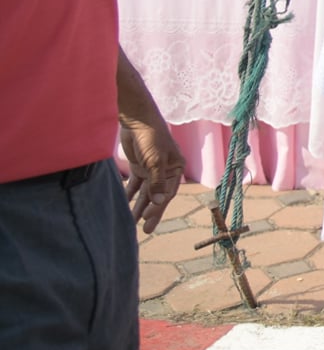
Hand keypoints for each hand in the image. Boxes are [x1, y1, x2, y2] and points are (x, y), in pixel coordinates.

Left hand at [119, 115, 186, 233]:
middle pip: (157, 195)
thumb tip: (159, 203)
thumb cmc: (151, 137)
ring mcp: (151, 168)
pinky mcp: (139, 166)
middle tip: (145, 230)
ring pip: (145, 192)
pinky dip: (129, 194)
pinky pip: (134, 185)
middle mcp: (165, 170)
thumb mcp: (155, 161)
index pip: (168, 193)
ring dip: (138, 206)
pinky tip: (122, 205)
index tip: (147, 220)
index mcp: (175, 168)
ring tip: (130, 222)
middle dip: (150, 212)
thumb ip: (156, 182)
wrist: (136, 119)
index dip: (158, 207)